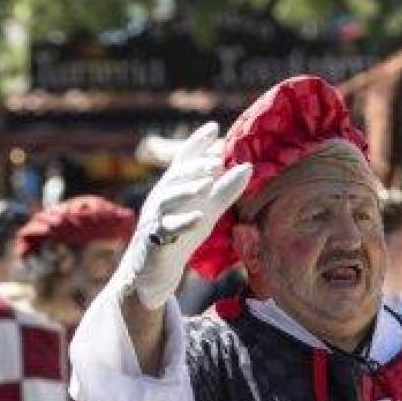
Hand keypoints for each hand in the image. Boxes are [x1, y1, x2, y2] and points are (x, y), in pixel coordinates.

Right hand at [116, 122, 253, 308]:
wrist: (153, 273)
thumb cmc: (180, 237)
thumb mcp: (207, 211)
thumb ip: (225, 190)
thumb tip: (248, 167)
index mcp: (173, 188)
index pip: (183, 161)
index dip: (196, 144)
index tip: (213, 128)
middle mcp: (161, 199)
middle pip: (175, 177)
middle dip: (193, 167)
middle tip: (215, 161)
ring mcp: (155, 220)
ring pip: (166, 200)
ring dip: (186, 190)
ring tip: (205, 184)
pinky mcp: (154, 241)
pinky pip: (167, 230)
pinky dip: (182, 223)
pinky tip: (198, 218)